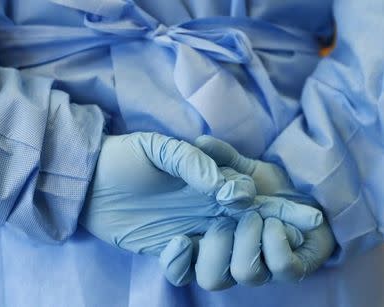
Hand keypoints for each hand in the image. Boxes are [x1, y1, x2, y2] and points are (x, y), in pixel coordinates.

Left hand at [79, 133, 322, 289]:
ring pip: (224, 271)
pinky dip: (182, 265)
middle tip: (234, 227)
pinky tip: (169, 244)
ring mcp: (191, 237)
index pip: (263, 205)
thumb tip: (239, 193)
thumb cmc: (128, 156)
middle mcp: (210, 217)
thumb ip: (201, 166)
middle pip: (254, 247)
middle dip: (255, 246)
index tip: (311, 222)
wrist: (90, 177)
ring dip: (218, 259)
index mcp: (217, 190)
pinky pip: (187, 274)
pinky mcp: (167, 252)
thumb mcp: (163, 149)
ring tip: (192, 236)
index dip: (288, 215)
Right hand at [194, 135, 335, 284]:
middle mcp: (235, 258)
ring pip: (245, 274)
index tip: (182, 239)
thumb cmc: (265, 183)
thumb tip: (201, 142)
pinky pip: (282, 267)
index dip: (176, 260)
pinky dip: (278, 245)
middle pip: (212, 277)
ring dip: (250, 243)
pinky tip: (275, 224)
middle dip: (218, 249)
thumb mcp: (239, 166)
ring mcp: (263, 263)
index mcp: (211, 242)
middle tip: (224, 221)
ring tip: (256, 217)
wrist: (305, 192)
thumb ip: (220, 157)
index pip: (183, 267)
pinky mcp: (292, 264)